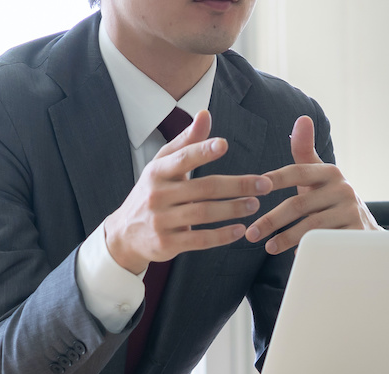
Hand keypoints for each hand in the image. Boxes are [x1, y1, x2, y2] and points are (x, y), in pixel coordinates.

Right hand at [103, 109, 271, 273]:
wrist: (125, 234)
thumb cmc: (152, 192)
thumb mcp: (162, 166)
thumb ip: (186, 142)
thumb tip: (205, 114)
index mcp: (157, 172)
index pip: (182, 158)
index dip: (202, 151)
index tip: (224, 144)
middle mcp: (157, 195)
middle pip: (203, 187)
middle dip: (237, 185)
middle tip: (264, 184)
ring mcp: (161, 221)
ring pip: (204, 213)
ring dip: (233, 209)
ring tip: (255, 205)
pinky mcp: (167, 244)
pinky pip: (199, 239)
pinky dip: (222, 236)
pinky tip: (240, 230)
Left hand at [244, 115, 379, 253]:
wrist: (364, 229)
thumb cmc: (331, 200)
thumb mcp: (318, 176)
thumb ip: (304, 152)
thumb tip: (302, 119)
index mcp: (330, 172)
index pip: (298, 171)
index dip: (275, 179)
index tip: (254, 189)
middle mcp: (344, 188)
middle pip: (300, 203)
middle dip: (272, 219)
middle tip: (251, 232)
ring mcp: (352, 212)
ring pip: (311, 225)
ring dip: (285, 237)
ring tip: (268, 247)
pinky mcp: (357, 234)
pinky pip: (326, 242)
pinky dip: (308, 249)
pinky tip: (295, 255)